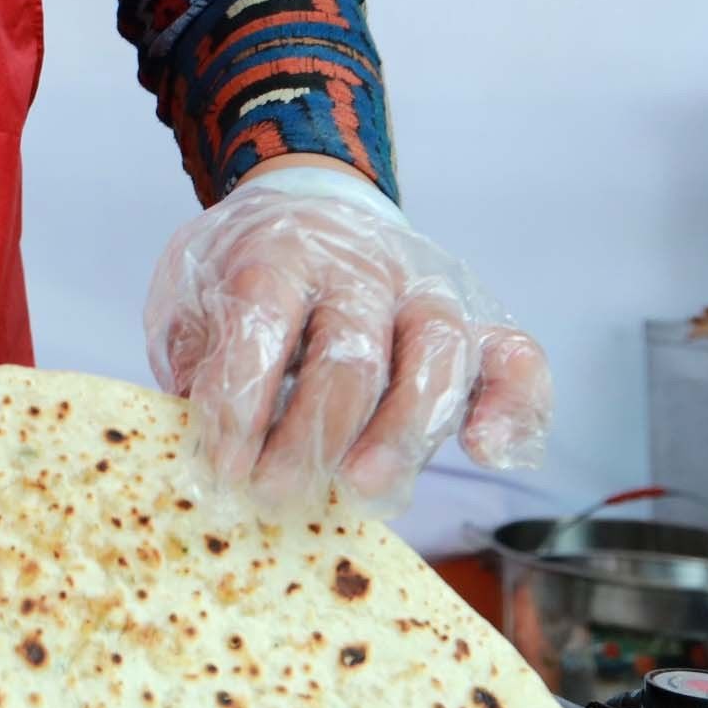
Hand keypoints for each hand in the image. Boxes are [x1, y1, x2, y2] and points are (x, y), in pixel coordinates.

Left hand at [147, 167, 550, 521]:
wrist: (305, 209)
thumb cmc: (243, 276)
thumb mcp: (190, 297)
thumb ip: (194, 360)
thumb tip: (200, 443)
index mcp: (278, 253)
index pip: (263, 322)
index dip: (241, 402)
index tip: (221, 468)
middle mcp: (360, 268)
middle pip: (352, 354)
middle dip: (313, 438)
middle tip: (277, 497)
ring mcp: (426, 291)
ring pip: (437, 357)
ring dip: (402, 434)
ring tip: (363, 492)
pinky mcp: (478, 320)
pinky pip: (516, 358)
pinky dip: (516, 404)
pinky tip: (489, 451)